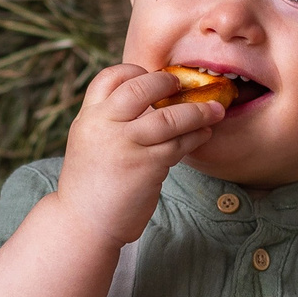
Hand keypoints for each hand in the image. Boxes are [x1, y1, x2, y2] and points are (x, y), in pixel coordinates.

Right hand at [55, 64, 221, 246]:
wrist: (82, 225)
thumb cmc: (90, 187)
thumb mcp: (89, 144)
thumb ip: (110, 123)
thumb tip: (148, 105)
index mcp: (87, 118)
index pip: (109, 77)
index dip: (134, 71)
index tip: (152, 78)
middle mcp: (103, 126)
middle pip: (140, 87)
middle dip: (168, 82)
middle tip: (183, 85)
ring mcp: (125, 145)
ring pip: (169, 117)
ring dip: (198, 111)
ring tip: (214, 110)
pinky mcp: (145, 167)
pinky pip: (179, 144)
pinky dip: (196, 136)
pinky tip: (203, 135)